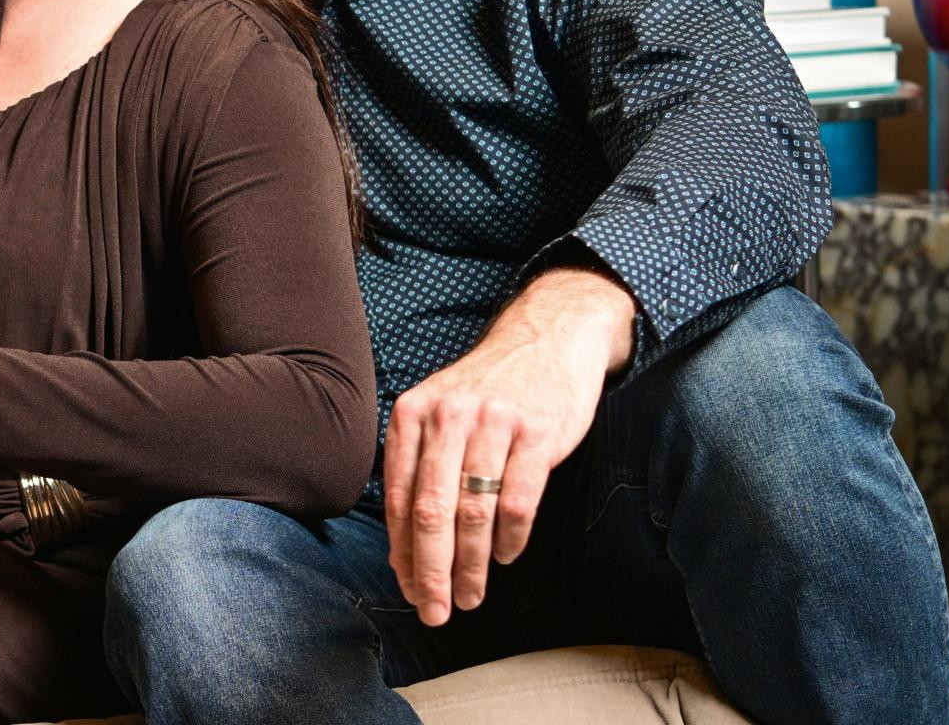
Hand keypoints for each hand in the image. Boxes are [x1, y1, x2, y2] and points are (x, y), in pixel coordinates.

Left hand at [382, 267, 634, 625]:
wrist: (547, 337)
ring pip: (474, 512)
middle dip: (431, 570)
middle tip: (435, 611)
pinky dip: (510, 539)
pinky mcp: (537, 432)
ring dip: (472, 565)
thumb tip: (404, 546)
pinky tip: (506, 558)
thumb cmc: (488, 388)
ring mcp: (493, 423)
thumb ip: (420, 466)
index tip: (408, 589)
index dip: (403, 551)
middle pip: (433, 511)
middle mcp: (448, 416)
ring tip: (472, 597)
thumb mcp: (439, 411)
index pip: (401, 497)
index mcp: (412, 414)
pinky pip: (518, 501)